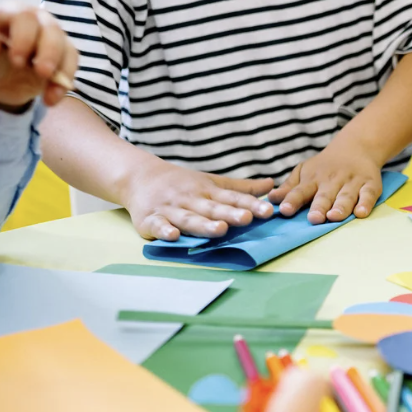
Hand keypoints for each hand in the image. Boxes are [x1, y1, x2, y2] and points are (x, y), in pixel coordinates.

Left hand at [0, 6, 74, 112]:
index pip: (24, 17)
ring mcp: (52, 37)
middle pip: (51, 29)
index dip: (24, 37)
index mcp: (12, 13)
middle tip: (41, 73)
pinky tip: (51, 99)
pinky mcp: (62, 56)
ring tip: (48, 95)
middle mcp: (36, 21)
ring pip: (66, 47)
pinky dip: (64, 84)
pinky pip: (71, 66)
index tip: (16, 60)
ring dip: (61, 70)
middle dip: (49, 52)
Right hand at [122, 166, 277, 240]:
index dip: (250, 205)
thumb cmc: (182, 183)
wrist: (140, 176)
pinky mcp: (150, 219)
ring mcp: (171, 209)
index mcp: (208, 192)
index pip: (232, 198)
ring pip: (189, 218)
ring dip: (203, 224)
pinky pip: (158, 225)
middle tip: (247, 218)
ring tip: (220, 230)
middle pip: (212, 208)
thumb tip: (271, 185)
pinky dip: (164, 230)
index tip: (268, 211)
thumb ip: (241, 188)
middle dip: (230, 214)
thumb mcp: (212, 182)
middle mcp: (191, 199)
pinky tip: (173, 236)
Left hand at [268, 141, 383, 221]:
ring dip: (341, 206)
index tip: (285, 210)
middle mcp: (332, 180)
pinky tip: (361, 213)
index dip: (292, 200)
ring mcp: (352, 182)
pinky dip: (366, 203)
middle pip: (324, 195)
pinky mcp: (370, 184)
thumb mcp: (304, 172)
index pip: (300, 191)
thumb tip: (270, 199)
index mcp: (313, 179)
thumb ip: (290, 188)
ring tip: (334, 217)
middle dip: (319, 206)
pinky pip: (368, 194)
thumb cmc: (324, 166)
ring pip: (346, 196)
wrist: (356, 147)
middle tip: (314, 218)